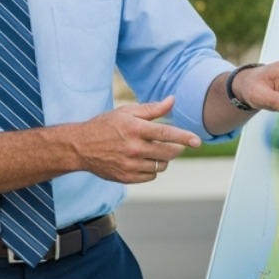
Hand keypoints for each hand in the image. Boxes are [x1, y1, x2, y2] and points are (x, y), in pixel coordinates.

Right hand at [71, 97, 200, 182]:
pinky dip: (152, 169)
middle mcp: (134, 148)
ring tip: (153, 152)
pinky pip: (151, 176)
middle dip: (177, 149)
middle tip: (176, 146)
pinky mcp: (126, 177)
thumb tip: (172, 101)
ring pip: (161, 166)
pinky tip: (143, 161)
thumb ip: (152, 109)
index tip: (197, 141)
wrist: (80, 147)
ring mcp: (130, 164)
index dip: (184, 137)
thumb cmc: (105, 126)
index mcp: (135, 129)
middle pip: (168, 153)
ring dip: (163, 159)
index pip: (167, 134)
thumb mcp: (126, 112)